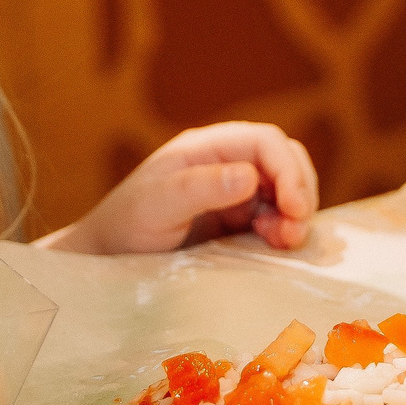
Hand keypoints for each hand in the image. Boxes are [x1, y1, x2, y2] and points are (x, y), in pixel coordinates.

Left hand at [41, 123, 318, 255]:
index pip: (265, 142)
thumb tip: (250, 176)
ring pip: (284, 190)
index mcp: (205, 148)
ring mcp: (232, 191)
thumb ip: (200, 188)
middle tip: (295, 230)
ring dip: (294, 213)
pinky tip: (273, 246)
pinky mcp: (235, 219)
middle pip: (283, 161)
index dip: (288, 170)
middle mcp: (224, 163)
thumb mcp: (156, 206)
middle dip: (299, 191)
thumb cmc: (123, 228)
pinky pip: (274, 216)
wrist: (106, 262)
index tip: (294, 208)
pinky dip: (283, 229)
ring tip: (285, 242)